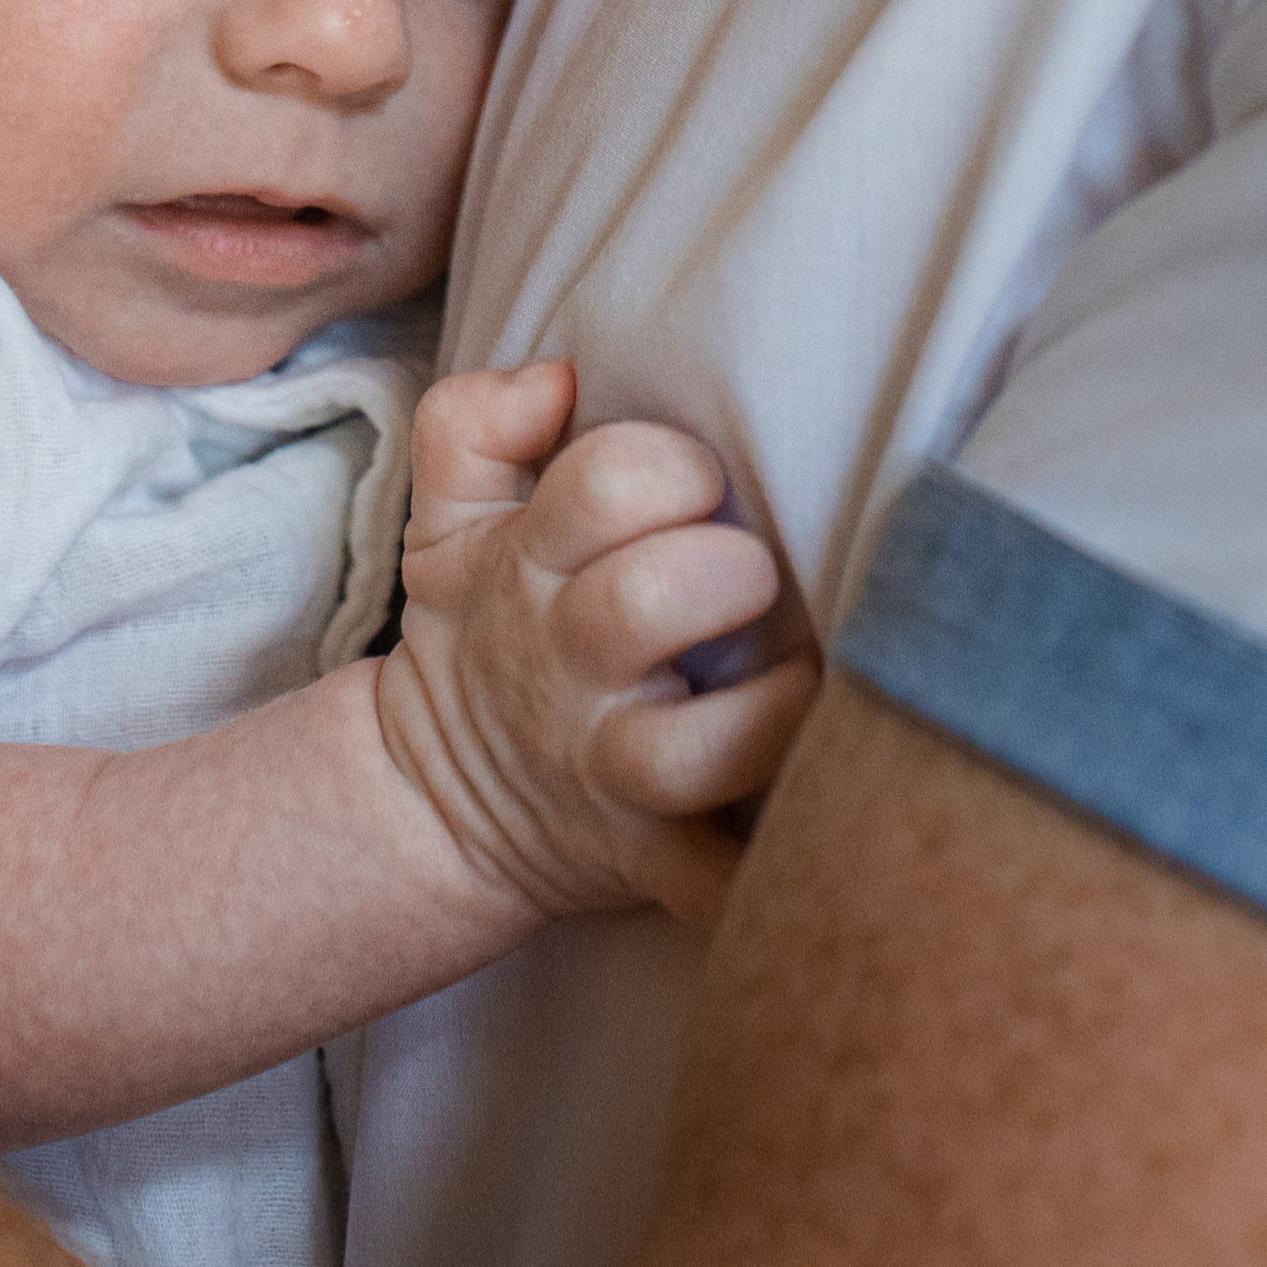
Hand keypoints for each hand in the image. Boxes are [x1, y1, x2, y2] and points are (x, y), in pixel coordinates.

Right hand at [376, 363, 819, 931]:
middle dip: (725, 569)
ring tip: (810, 682)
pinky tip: (830, 837)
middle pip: (649, 601)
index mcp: (529, 569)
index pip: (606, 486)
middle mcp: (570, 669)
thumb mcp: (446, 520)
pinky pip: (720, 886)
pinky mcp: (651, 864)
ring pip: (693, 754)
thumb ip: (473, 424)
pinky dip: (770, 879)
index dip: (672, 466)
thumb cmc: (486, 630)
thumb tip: (557, 379)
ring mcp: (610, 773)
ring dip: (770, 716)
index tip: (702, 483)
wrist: (436, 806)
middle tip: (753, 575)